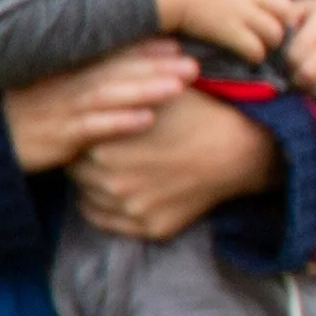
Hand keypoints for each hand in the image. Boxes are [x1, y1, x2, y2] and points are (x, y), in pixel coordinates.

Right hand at [0, 40, 199, 174]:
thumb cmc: (32, 114)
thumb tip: (135, 65)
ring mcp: (61, 109)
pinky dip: (118, 123)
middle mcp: (65, 83)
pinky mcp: (57, 137)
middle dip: (156, 65)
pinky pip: (91, 128)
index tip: (176, 43)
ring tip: (179, 86)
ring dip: (145, 90)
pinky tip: (147, 120)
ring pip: (108, 96)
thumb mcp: (56, 88)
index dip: (143, 47)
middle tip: (193, 64)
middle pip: (116, 70)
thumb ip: (90, 74)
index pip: (109, 52)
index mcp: (67, 68)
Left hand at [71, 91, 273, 244]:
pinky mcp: (150, 227)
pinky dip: (105, 208)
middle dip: (86, 159)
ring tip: (114, 168)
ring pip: (89, 197)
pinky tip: (116, 192)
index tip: (96, 129)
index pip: (73, 144)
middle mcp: (110, 182)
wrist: (241, 149)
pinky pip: (106, 222)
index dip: (85, 134)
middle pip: (77, 172)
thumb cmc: (199, 112)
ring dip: (94, 184)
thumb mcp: (154, 90)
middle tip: (105, 148)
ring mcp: (130, 208)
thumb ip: (115, 90)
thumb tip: (86, 87)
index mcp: (102, 147)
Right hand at [148, 0, 296, 61]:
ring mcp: (242, 12)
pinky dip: (255, 54)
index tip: (265, 9)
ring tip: (261, 46)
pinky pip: (256, 48)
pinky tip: (248, 56)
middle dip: (280, 22)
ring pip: (275, 32)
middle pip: (284, 9)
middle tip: (270, 32)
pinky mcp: (230, 32)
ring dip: (270, 42)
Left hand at [282, 0, 315, 106]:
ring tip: (309, 85)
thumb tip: (272, 34)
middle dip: (296, 80)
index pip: (294, 56)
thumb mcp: (310, 6)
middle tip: (295, 77)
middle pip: (308, 75)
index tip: (288, 62)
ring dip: (312, 92)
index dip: (285, 64)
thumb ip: (287, 15)